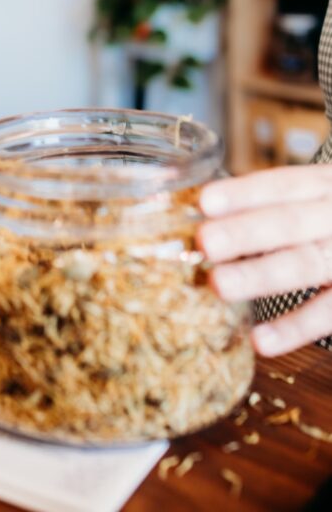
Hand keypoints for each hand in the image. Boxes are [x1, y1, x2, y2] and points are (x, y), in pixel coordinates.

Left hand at [197, 166, 331, 355]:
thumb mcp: (320, 199)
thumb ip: (275, 207)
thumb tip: (204, 214)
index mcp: (327, 186)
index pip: (284, 184)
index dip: (246, 192)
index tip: (205, 201)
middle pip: (291, 222)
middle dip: (247, 231)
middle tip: (204, 242)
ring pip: (306, 264)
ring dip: (261, 275)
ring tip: (218, 284)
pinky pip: (331, 311)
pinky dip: (296, 326)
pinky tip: (260, 339)